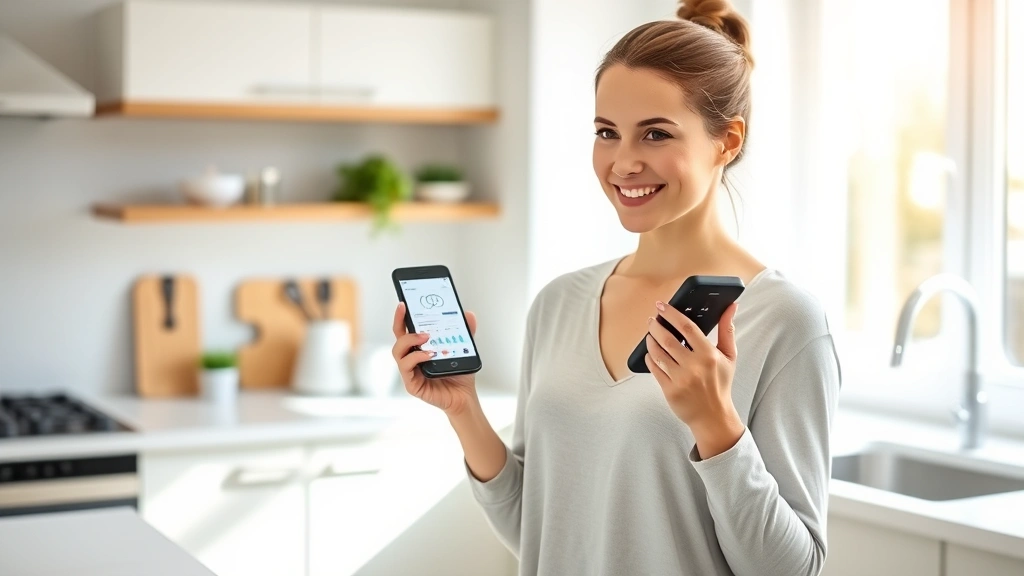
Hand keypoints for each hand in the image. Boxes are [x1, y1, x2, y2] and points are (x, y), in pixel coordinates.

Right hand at [392, 302, 479, 417]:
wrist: (464, 396)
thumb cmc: (459, 373)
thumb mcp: (464, 348)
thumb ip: (465, 332)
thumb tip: (469, 314)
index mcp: (419, 347)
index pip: (406, 328)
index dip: (402, 315)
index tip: (404, 302)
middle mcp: (411, 357)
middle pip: (398, 336)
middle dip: (400, 321)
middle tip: (407, 310)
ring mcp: (409, 371)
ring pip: (398, 351)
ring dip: (410, 339)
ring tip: (426, 335)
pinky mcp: (411, 384)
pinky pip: (406, 367)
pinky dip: (416, 357)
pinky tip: (429, 354)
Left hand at [644, 300, 744, 458]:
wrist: (713, 416)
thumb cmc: (720, 384)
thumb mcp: (729, 356)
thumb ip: (727, 330)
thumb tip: (731, 307)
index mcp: (709, 354)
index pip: (687, 327)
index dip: (672, 314)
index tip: (662, 306)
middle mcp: (694, 366)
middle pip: (668, 339)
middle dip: (656, 326)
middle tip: (652, 320)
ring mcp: (680, 379)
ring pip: (657, 353)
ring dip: (650, 340)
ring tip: (650, 334)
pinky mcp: (669, 390)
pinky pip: (654, 368)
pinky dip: (649, 358)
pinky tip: (650, 353)